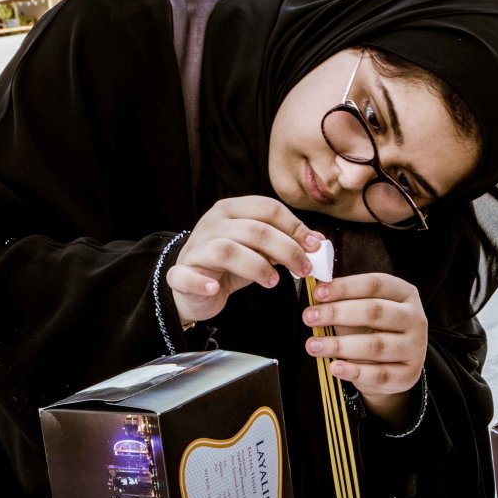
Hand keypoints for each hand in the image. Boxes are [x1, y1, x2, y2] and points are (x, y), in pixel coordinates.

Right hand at [166, 196, 323, 322]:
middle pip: (254, 229)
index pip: (268, 208)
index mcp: (232, 210)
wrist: (196, 289)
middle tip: (304, 268)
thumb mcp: (261, 251)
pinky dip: (202, 282)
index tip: (315, 246)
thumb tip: (318, 242)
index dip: (295, 227)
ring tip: (274, 281)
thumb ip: (285, 243)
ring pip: (227, 250)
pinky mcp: (179, 274)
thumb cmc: (232, 266)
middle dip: (286, 249)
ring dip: (256, 265)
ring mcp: (194, 248)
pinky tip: (217, 288)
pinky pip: (185, 275)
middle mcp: (212, 223)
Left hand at [303, 273, 426, 423]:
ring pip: (376, 345)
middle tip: (309, 317)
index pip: (375, 284)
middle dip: (337, 313)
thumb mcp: (361, 312)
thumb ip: (343, 302)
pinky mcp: (409, 375)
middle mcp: (415, 318)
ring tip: (313, 345)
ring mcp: (415, 347)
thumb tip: (316, 292)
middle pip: (375, 311)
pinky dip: (354, 371)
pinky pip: (379, 374)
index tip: (318, 293)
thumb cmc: (373, 331)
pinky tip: (334, 367)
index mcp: (405, 293)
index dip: (345, 287)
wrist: (394, 368)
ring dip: (340, 345)